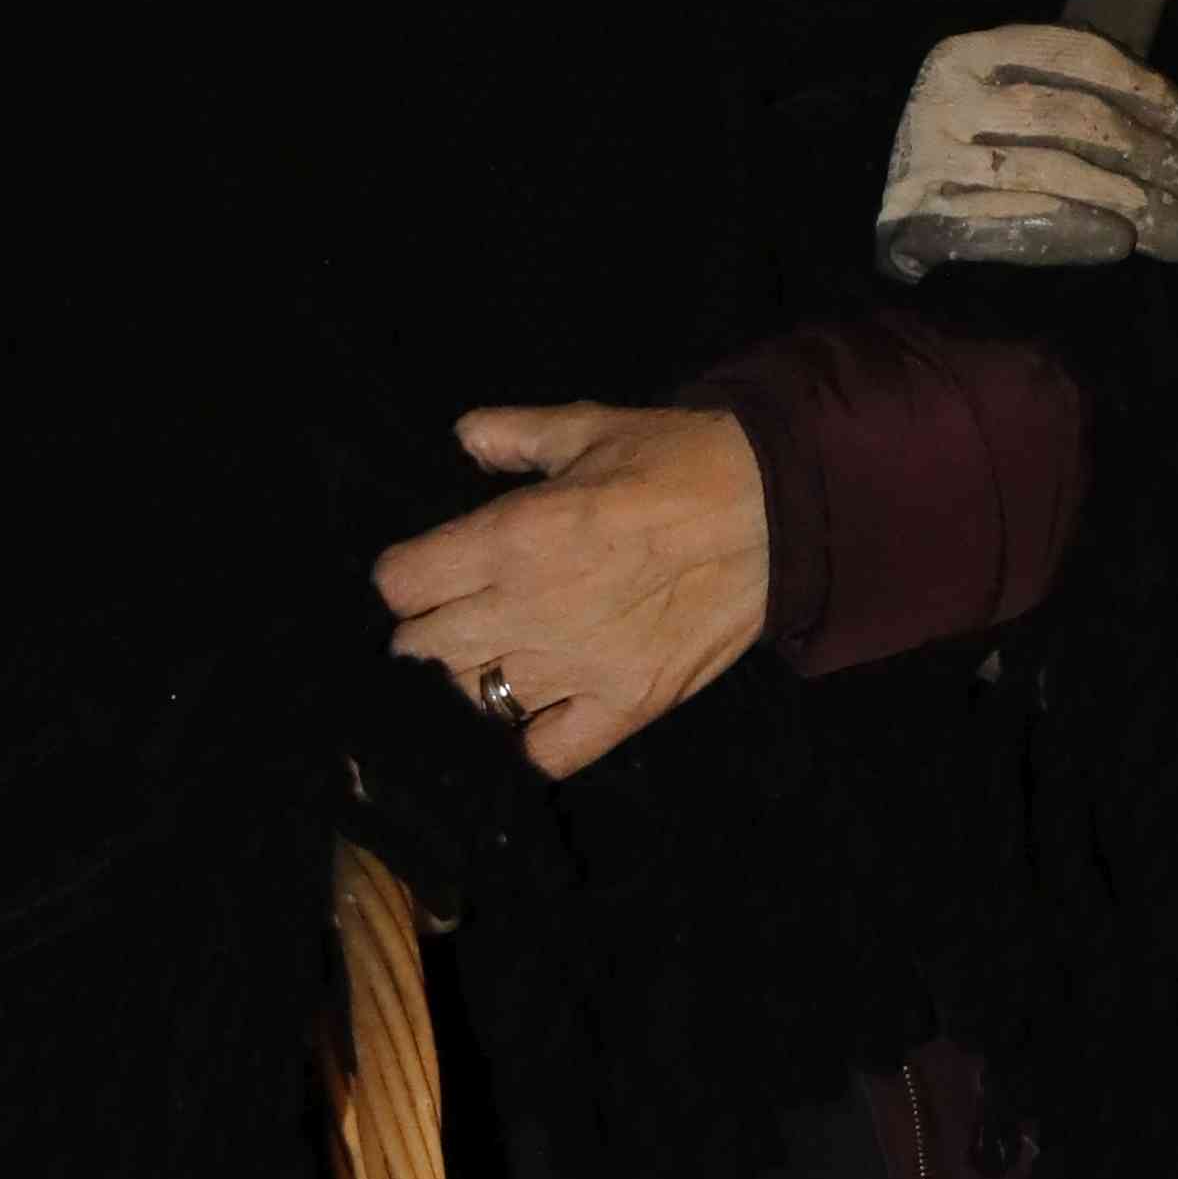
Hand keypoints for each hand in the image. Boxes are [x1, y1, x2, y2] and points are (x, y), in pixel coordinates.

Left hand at [375, 402, 770, 780]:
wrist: (776, 511)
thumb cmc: (680, 462)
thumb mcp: (590, 427)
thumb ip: (515, 435)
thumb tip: (466, 438)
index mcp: (510, 537)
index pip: (401, 583)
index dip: (405, 575)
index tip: (424, 571)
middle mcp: (529, 609)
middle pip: (423, 648)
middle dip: (426, 631)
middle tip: (456, 616)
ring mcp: (576, 666)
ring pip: (475, 700)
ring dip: (476, 679)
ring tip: (500, 657)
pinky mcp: (625, 705)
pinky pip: (547, 751)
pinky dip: (532, 736)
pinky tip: (541, 709)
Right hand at [877, 22, 1177, 275]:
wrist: (913, 221)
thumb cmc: (1000, 139)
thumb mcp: (1050, 75)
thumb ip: (1104, 17)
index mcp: (975, 50)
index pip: (1082, 56)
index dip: (1158, 97)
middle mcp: (943, 95)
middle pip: (1073, 119)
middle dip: (1159, 161)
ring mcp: (923, 160)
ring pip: (1051, 174)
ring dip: (1135, 206)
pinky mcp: (914, 222)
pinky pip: (1000, 225)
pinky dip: (1064, 230)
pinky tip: (1120, 243)